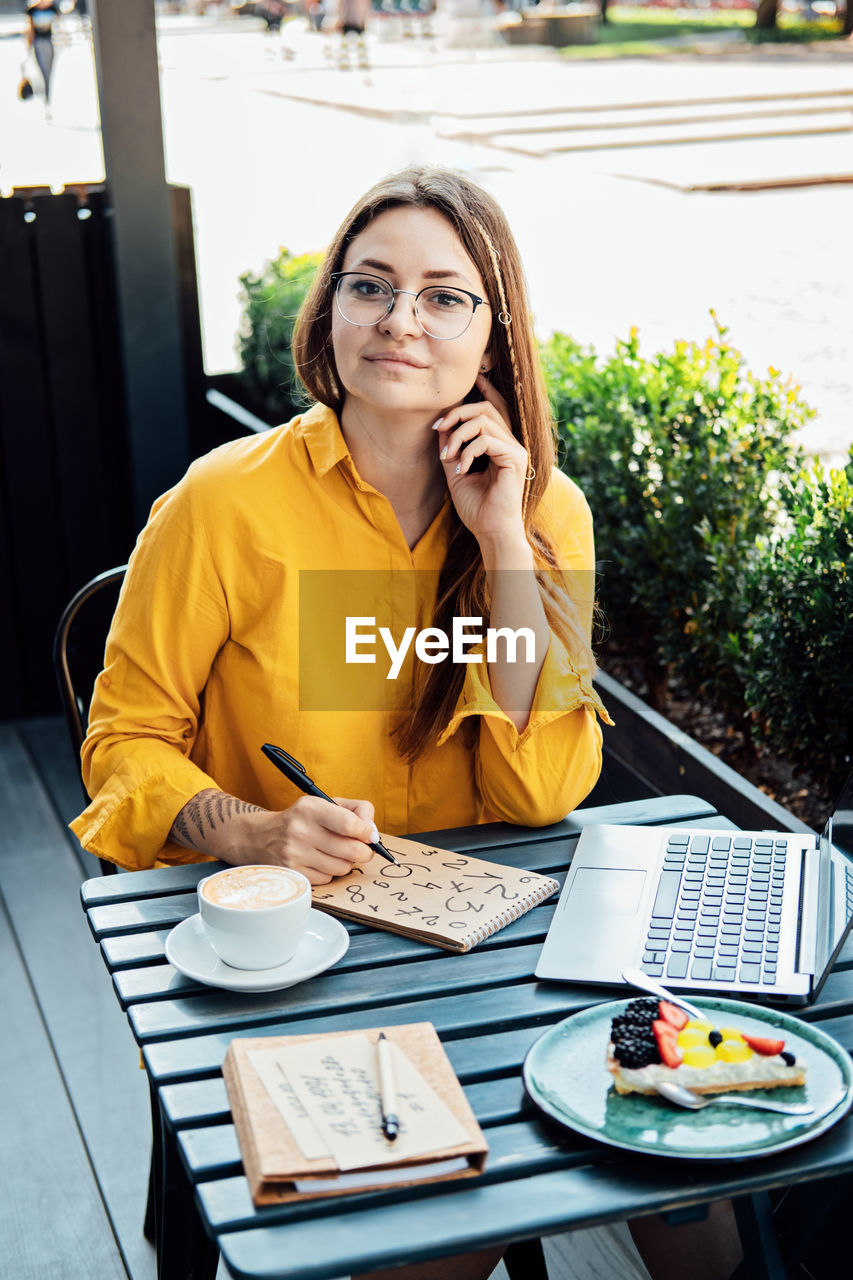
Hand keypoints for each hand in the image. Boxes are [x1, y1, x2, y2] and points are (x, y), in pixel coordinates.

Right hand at [170, 790, 377, 884]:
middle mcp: (300, 831)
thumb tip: (373, 832)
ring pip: (342, 867)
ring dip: (346, 862)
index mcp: (310, 808)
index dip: (367, 832)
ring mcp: (294, 855)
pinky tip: (320, 861)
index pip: (349, 824)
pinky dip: (330, 872)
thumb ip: (356, 810)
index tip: (370, 835)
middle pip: (351, 851)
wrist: (259, 838)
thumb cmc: (301, 820)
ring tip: (335, 852)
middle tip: (362, 848)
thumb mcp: (324, 804)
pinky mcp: (293, 873)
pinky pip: (327, 878)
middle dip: (363, 851)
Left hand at [435, 374, 529, 551]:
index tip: (471, 380)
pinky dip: (467, 452)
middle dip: (457, 413)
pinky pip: (487, 439)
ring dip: (458, 435)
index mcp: (500, 443)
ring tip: (447, 456)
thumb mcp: (455, 470)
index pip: (495, 408)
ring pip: (484, 420)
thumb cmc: (476, 506)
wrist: (490, 531)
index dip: (484, 390)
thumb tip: (442, 424)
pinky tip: (461, 469)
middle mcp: (511, 442)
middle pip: (485, 408)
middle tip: (438, 429)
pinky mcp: (516, 457)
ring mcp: (516, 449)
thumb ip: (451, 446)